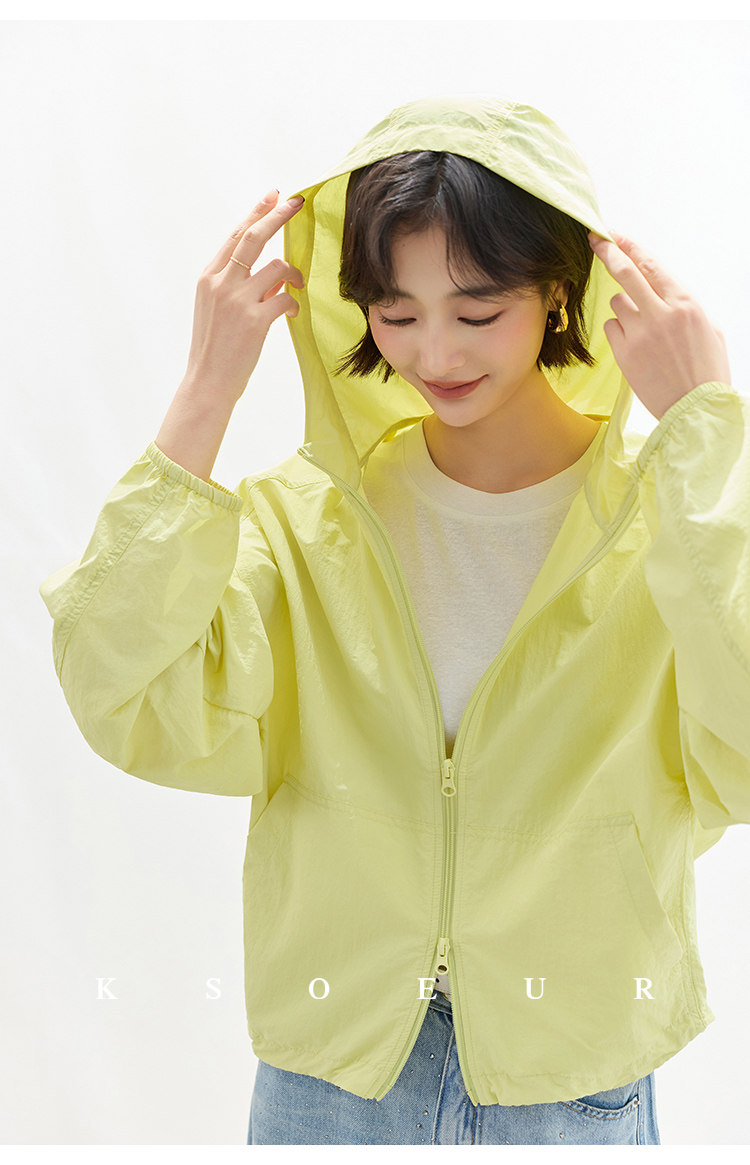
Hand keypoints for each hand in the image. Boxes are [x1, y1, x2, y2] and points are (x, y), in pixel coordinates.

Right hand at [183, 189, 305, 404]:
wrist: (207, 382)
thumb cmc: (215, 349)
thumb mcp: (219, 311)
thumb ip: (241, 288)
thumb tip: (274, 275)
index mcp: (208, 277)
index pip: (235, 236)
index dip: (256, 212)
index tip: (273, 195)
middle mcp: (220, 283)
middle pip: (253, 236)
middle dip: (277, 215)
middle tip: (296, 202)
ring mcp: (237, 301)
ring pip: (277, 267)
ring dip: (292, 274)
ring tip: (295, 286)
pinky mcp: (254, 321)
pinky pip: (286, 298)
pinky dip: (293, 303)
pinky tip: (290, 314)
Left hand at [588, 230, 730, 420]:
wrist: (695, 409)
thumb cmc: (706, 370)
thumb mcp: (708, 328)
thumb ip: (683, 306)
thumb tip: (662, 292)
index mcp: (686, 303)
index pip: (651, 265)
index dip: (630, 246)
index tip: (615, 235)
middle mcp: (661, 314)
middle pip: (625, 272)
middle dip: (607, 251)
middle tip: (594, 239)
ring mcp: (640, 334)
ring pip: (617, 303)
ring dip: (625, 308)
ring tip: (644, 330)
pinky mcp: (624, 354)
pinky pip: (612, 328)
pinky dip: (619, 331)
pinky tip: (636, 346)